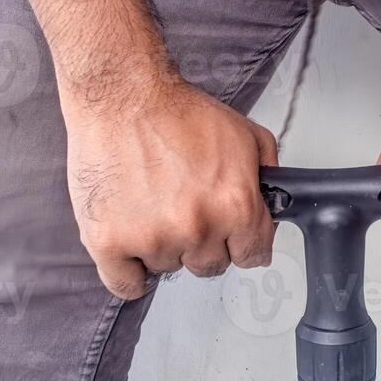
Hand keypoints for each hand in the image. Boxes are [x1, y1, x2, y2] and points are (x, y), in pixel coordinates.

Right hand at [60, 70, 277, 299]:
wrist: (122, 95)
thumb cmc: (176, 111)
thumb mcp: (246, 135)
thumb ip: (267, 176)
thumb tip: (272, 205)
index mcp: (235, 205)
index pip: (252, 256)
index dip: (242, 243)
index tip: (231, 236)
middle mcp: (197, 228)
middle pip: (209, 265)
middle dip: (201, 242)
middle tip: (183, 208)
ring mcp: (151, 239)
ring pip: (167, 269)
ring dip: (162, 247)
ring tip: (150, 205)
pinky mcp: (108, 242)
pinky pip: (126, 285)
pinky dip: (129, 271)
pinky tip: (130, 243)